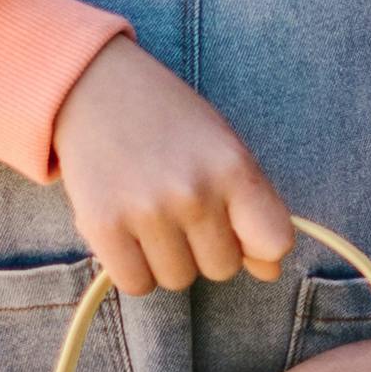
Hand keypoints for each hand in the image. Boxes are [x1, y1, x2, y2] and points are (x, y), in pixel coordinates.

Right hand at [50, 37, 292, 296]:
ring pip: (178, 280)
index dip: (257, 245)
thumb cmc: (168, 121)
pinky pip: (136, 284)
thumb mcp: (222, 147)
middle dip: (204, 248)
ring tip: (150, 214)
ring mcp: (147, 211)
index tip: (236, 229)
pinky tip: (127, 230)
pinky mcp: (103, 227)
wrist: (95, 88)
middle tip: (180, 208)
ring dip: (167, 258)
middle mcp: (194, 192)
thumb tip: (270, 270)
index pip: (275, 242)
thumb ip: (252, 207)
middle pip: (222, 268)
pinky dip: (133, 268)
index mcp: (234, 167)